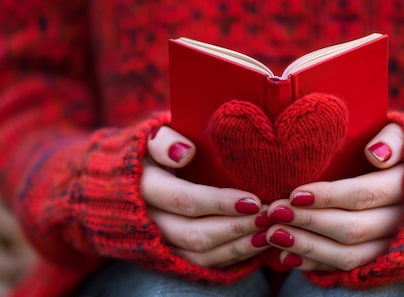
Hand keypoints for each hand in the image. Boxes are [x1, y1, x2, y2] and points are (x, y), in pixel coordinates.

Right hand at [141, 126, 269, 267]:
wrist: (135, 179)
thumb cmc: (155, 153)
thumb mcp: (153, 139)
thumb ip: (163, 141)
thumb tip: (185, 153)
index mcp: (143, 188)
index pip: (184, 200)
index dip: (220, 203)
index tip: (253, 200)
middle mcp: (149, 222)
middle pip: (194, 234)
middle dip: (236, 227)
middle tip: (268, 216)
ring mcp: (160, 243)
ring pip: (200, 255)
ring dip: (238, 246)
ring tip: (267, 231)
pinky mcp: (173, 256)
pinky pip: (204, 264)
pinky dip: (233, 256)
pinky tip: (257, 243)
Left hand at [265, 123, 403, 270]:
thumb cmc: (403, 155)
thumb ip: (393, 139)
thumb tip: (375, 154)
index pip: (363, 195)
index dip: (327, 196)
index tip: (295, 194)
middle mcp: (402, 222)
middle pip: (352, 229)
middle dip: (308, 222)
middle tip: (274, 213)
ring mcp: (392, 247)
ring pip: (349, 255)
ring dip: (307, 247)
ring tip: (273, 235)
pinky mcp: (380, 262)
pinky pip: (347, 269)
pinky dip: (316, 264)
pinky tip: (288, 256)